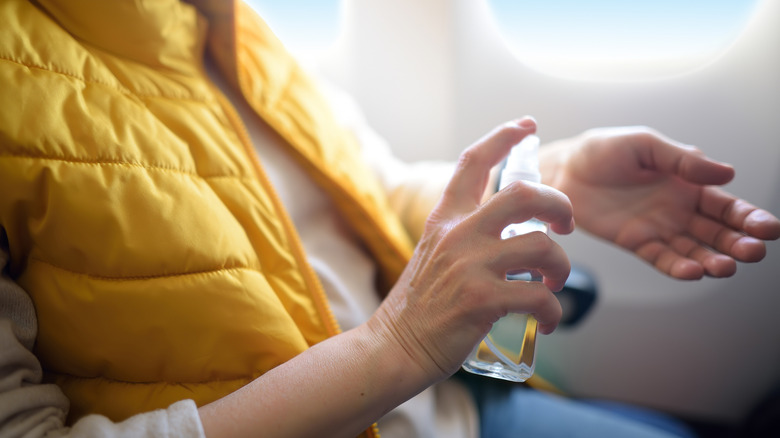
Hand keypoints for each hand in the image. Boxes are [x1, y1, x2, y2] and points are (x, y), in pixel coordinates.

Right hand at [370, 118, 574, 381]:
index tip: (527, 124)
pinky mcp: (481, 300)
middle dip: (558, 205)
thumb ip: (465, 236)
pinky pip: (539, 296)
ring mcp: (470, 266)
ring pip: (541, 246)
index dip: (503, 136)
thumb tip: (512, 231)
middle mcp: (458, 234)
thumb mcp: (434, 254)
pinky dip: (555, 311)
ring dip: (561, 267)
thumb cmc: (420, 306)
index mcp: (445, 219)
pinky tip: (550, 321)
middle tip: (565, 225)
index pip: (473, 162)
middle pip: (524, 194)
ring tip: (553, 284)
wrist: (394, 347)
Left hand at [541, 126, 779, 279]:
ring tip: (725, 267)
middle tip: (753, 252)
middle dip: (737, 243)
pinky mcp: (636, 242)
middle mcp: (680, 210)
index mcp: (689, 184)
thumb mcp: (645, 145)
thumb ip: (683, 161)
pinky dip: (678, 267)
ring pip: (694, 251)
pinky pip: (662, 259)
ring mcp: (660, 228)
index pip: (727, 205)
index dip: (749, 217)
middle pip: (717, 233)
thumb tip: (728, 174)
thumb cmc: (604, 150)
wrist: (563, 168)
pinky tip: (693, 272)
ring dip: (712, 261)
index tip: (768, 228)